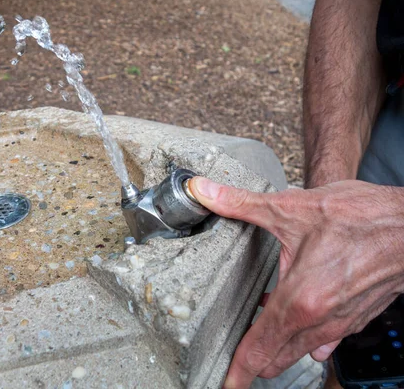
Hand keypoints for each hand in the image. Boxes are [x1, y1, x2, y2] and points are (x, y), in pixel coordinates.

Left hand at [188, 177, 403, 387]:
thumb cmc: (359, 216)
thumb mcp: (290, 208)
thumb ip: (239, 204)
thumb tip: (202, 191)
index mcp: (299, 299)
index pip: (260, 347)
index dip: (240, 369)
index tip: (228, 384)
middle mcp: (321, 319)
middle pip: (279, 357)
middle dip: (255, 363)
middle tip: (236, 365)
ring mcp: (342, 322)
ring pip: (301, 351)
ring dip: (280, 350)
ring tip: (260, 343)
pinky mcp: (357, 318)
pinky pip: (326, 341)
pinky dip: (306, 340)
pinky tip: (300, 330)